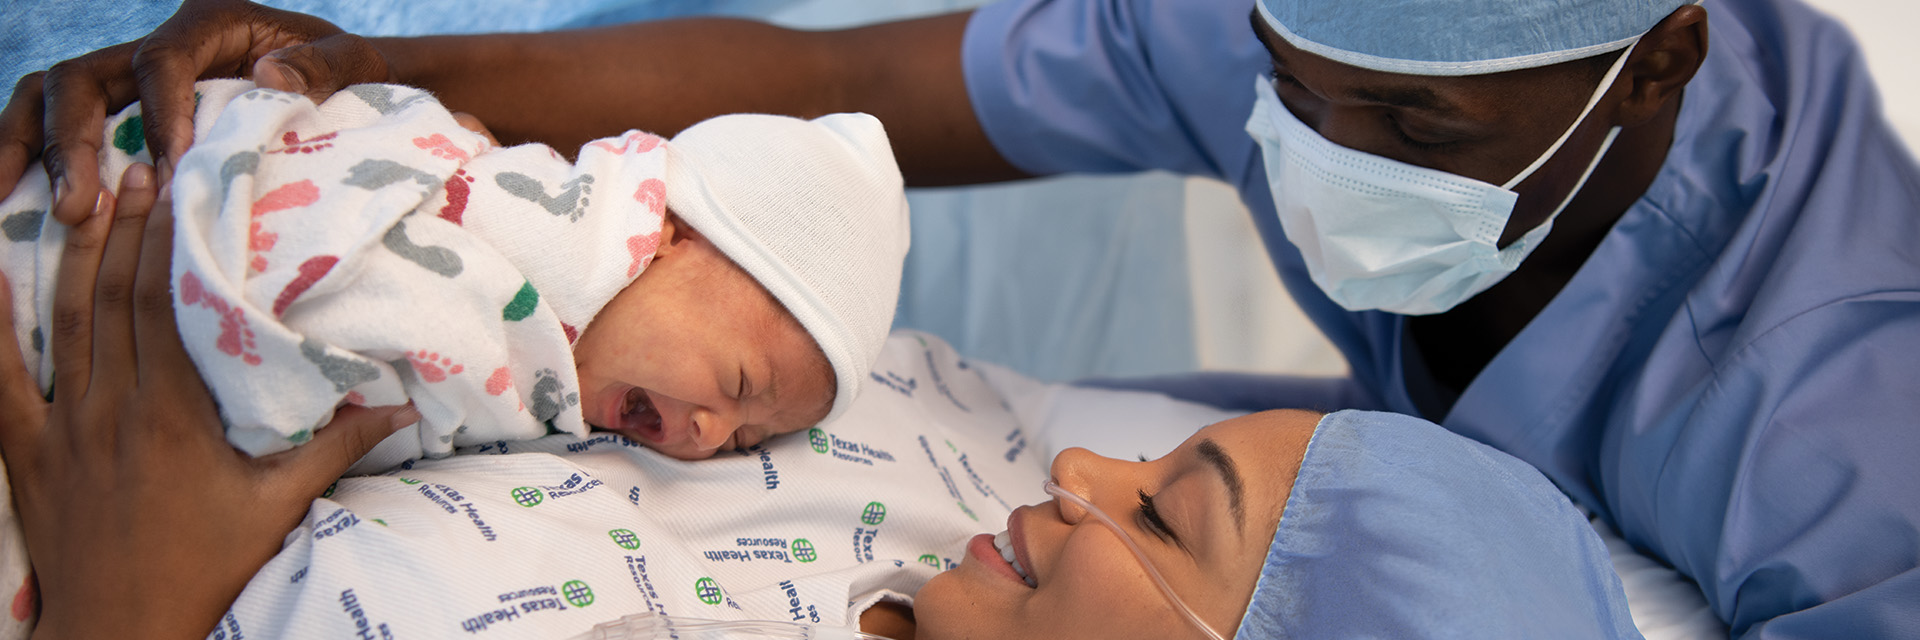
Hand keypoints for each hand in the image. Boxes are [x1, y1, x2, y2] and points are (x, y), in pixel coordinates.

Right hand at [0, 0, 389, 222]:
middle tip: (77, 210)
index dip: (159, 115)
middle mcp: (155, 46)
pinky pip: (56, 129)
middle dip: (68, 142)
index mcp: (209, 24)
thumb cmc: (349, 74)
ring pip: (49, 97)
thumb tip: (270, 77)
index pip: (162, 62)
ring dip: (27, 149)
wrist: (340, 84)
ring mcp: (128, 80)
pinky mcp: (118, 115)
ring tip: (16, 208)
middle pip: (81, 78)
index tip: (170, 173)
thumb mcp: (354, 63)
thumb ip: (324, 67)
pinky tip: (13, 209)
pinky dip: (31, 163)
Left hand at [0, 164, 417, 639]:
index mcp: (172, 415)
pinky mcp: (26, 451)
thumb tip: (401, 406)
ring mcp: (62, 426)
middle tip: (139, 166)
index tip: (178, 188)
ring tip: (89, 196)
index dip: (166, 240)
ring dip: (76, 254)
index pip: (163, 305)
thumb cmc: (204, 570)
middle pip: (112, 296)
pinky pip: (0, 376)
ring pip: (63, 321)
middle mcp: (111, 408)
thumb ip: (336, 448)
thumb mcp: (278, 507)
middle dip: (125, 226)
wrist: (120, 631)